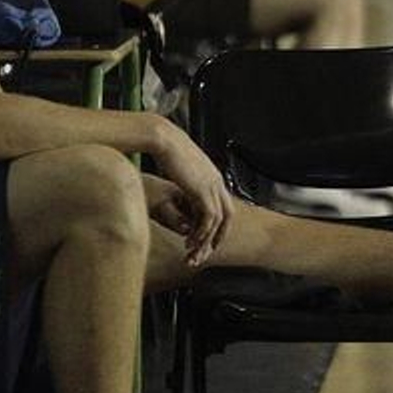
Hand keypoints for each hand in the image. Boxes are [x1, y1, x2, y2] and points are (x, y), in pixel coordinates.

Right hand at [152, 127, 232, 266]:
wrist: (164, 139)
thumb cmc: (167, 150)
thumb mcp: (182, 170)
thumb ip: (187, 181)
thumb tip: (183, 187)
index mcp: (214, 177)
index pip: (224, 207)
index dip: (217, 225)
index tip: (207, 239)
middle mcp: (217, 182)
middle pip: (227, 216)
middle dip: (217, 237)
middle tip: (206, 252)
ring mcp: (212, 186)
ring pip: (218, 221)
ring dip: (206, 239)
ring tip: (193, 251)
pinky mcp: (202, 190)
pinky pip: (208, 218)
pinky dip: (201, 232)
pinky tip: (190, 241)